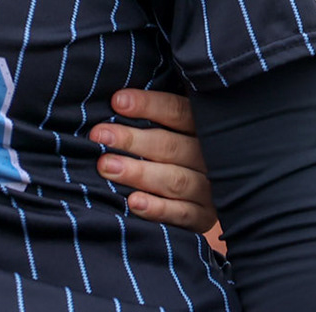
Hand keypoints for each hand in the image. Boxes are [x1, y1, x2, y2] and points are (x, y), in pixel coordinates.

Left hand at [92, 89, 220, 241]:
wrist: (215, 195)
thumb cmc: (177, 149)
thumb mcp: (176, 127)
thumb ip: (155, 115)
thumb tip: (116, 98)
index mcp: (204, 127)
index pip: (178, 112)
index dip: (148, 105)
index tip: (117, 101)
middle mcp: (210, 157)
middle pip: (171, 146)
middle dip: (132, 140)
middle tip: (99, 135)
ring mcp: (210, 189)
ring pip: (175, 179)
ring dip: (139, 173)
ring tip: (106, 166)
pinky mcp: (204, 217)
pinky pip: (182, 213)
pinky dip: (158, 208)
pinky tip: (134, 202)